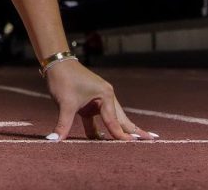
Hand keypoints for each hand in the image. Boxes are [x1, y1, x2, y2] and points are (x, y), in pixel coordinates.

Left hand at [44, 59, 158, 141]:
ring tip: (138, 141)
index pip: (113, 120)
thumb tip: (55, 140)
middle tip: (152, 140)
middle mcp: (106, 97)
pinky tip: (107, 140)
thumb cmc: (63, 79)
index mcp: (105, 95)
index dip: (120, 134)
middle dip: (135, 131)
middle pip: (121, 118)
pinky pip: (100, 120)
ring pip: (113, 119)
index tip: (131, 144)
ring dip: (121, 130)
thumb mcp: (64, 103)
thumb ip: (63, 123)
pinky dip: (103, 130)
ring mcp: (99, 100)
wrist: (56, 63)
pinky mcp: (91, 103)